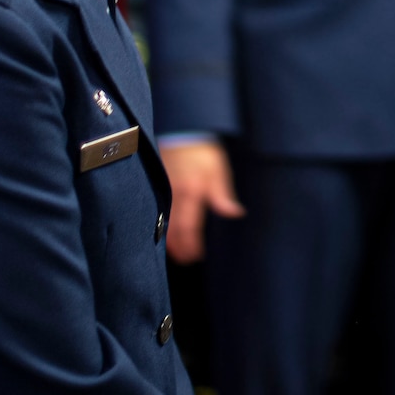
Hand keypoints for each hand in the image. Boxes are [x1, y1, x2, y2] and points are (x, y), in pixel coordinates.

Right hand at [162, 141, 243, 262]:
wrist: (184, 133)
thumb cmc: (204, 152)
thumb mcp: (218, 172)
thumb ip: (223, 196)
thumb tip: (235, 214)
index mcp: (191, 194)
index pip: (189, 227)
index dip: (192, 244)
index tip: (196, 256)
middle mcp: (175, 196)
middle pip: (173, 229)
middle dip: (179, 247)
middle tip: (185, 260)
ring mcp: (165, 192)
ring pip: (163, 221)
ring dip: (169, 239)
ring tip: (175, 252)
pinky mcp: (160, 187)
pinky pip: (159, 211)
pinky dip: (162, 224)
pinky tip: (165, 230)